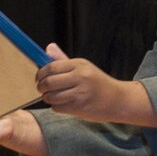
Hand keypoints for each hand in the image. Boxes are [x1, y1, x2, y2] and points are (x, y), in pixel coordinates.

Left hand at [35, 46, 155, 125]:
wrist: (117, 100)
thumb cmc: (97, 83)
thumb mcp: (83, 68)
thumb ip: (63, 60)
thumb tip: (48, 48)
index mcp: (80, 64)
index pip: (52, 67)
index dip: (41, 73)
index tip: (39, 78)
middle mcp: (81, 77)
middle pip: (49, 82)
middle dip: (41, 87)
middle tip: (42, 89)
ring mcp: (81, 93)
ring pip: (52, 96)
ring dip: (48, 98)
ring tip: (52, 97)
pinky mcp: (80, 107)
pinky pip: (58, 107)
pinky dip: (56, 106)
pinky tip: (63, 104)